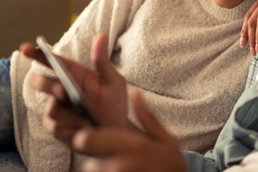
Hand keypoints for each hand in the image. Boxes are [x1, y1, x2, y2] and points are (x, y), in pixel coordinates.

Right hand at [20, 32, 129, 146]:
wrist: (118, 131)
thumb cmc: (115, 103)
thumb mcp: (113, 81)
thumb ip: (103, 61)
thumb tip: (101, 35)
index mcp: (74, 74)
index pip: (51, 61)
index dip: (36, 53)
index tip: (26, 48)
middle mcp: (61, 91)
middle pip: (41, 82)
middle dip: (47, 84)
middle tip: (63, 91)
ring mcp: (58, 110)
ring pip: (51, 108)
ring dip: (69, 114)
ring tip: (87, 119)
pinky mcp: (58, 129)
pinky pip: (55, 127)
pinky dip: (70, 127)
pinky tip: (84, 129)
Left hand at [73, 90, 187, 171]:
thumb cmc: (173, 166)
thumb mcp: (167, 140)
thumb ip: (148, 117)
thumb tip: (136, 93)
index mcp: (132, 146)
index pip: (85, 140)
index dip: (85, 138)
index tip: (94, 137)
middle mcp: (119, 166)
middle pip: (88, 163)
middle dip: (97, 160)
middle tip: (114, 159)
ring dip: (104, 171)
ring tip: (125, 169)